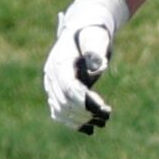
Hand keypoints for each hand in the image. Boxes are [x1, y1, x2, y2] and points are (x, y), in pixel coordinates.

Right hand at [43, 0, 129, 134]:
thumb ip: (96, 50)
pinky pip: (58, 111)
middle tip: (106, 117)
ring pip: (60, 109)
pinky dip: (71, 122)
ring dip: (80, 119)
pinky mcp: (56, 90)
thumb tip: (99, 65)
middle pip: (64, 100)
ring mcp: (51, 84)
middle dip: (85, 111)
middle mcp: (51, 75)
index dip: (85, 100)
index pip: (69, 87)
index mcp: (59, 62)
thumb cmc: (93, 33)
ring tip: (101, 124)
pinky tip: (88, 129)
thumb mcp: (97, 37)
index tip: (104, 109)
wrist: (82, 29)